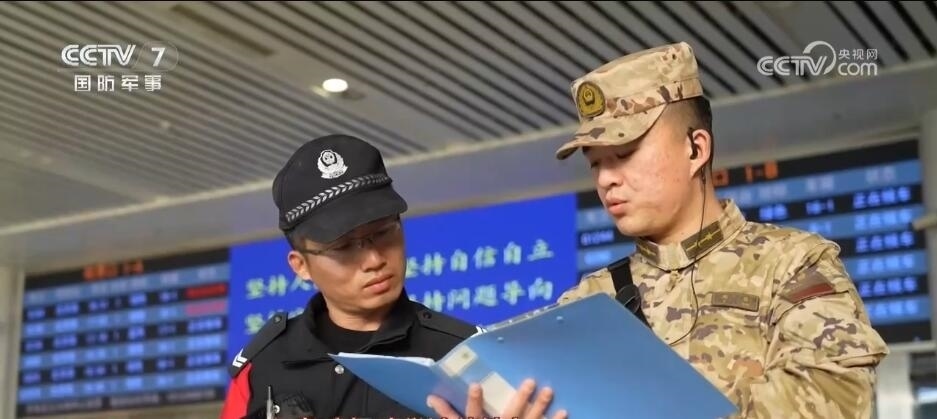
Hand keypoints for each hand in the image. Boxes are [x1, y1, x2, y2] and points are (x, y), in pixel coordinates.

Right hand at [426, 379, 567, 418]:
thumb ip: (447, 414)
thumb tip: (431, 398)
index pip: (474, 415)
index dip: (475, 402)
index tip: (477, 385)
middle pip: (511, 415)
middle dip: (521, 399)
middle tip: (531, 381)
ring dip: (541, 407)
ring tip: (549, 390)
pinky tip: (564, 412)